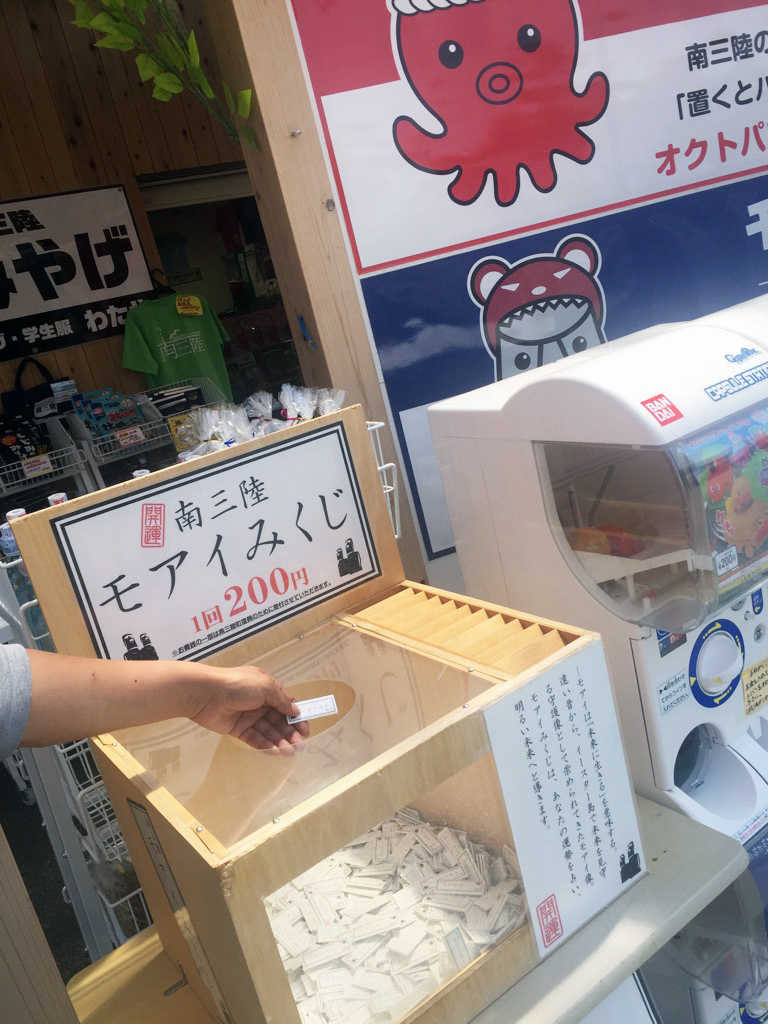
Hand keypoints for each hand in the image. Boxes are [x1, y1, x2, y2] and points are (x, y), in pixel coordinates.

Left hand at [189, 665, 309, 752]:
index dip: (296, 717)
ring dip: (280, 741)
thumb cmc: (239, 685)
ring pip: (268, 731)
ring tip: (290, 752)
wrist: (207, 694)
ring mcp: (249, 717)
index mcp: (267, 689)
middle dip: (290, 733)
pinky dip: (265, 745)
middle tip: (300, 745)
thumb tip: (296, 711)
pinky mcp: (238, 729)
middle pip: (279, 720)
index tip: (305, 729)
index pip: (286, 705)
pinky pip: (255, 738)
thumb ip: (282, 700)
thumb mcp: (266, 686)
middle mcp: (260, 703)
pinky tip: (276, 751)